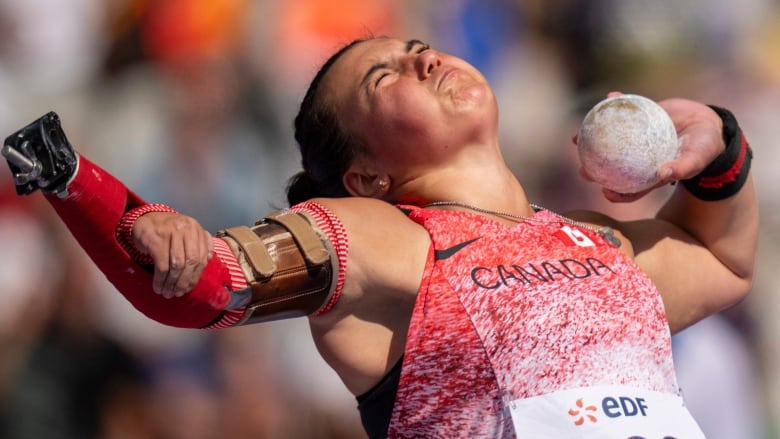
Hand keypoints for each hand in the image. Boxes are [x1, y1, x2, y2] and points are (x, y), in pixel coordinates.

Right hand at [132, 212, 213, 297]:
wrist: (144, 219)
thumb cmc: (167, 231)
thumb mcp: (186, 233)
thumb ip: (199, 244)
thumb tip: (208, 260)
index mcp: (196, 229)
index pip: (201, 257)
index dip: (196, 276)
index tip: (189, 288)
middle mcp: (186, 229)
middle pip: (191, 262)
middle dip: (185, 281)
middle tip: (178, 293)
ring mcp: (171, 233)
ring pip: (177, 265)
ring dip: (172, 283)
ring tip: (168, 293)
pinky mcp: (156, 240)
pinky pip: (162, 265)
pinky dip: (160, 280)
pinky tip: (158, 287)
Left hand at [579, 92, 724, 202]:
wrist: (709, 124)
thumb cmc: (704, 148)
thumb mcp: (695, 159)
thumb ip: (681, 168)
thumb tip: (662, 174)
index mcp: (648, 174)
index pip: (629, 189)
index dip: (616, 193)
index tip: (605, 192)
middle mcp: (637, 159)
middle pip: (611, 168)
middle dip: (594, 171)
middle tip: (583, 170)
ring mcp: (634, 139)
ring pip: (608, 141)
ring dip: (591, 139)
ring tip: (575, 137)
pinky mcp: (639, 120)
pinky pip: (624, 112)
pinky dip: (616, 104)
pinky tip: (609, 96)